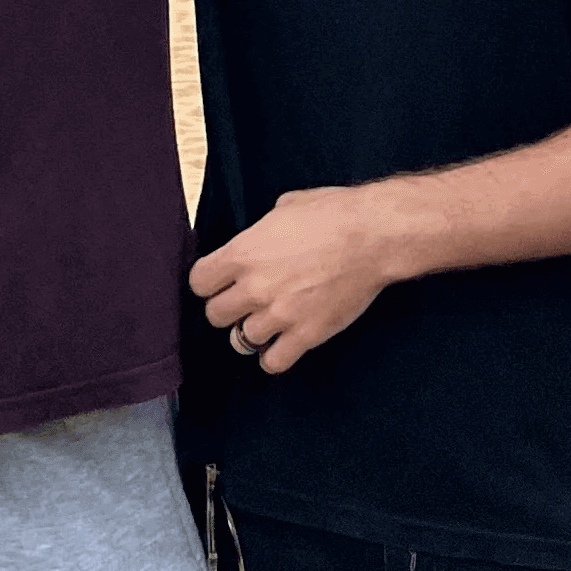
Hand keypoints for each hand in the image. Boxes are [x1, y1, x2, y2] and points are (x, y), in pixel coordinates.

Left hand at [191, 185, 406, 374]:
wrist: (371, 236)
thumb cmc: (330, 214)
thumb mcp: (283, 209)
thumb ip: (260, 233)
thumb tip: (256, 241)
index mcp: (243, 252)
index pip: (199, 282)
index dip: (208, 282)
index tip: (218, 281)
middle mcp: (254, 287)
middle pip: (214, 315)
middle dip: (226, 308)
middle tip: (242, 302)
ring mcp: (279, 315)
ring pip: (240, 341)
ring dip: (250, 331)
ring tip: (265, 322)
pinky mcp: (306, 335)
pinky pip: (273, 362)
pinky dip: (273, 356)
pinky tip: (281, 344)